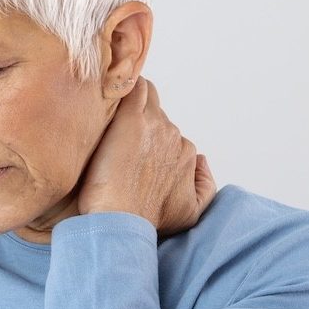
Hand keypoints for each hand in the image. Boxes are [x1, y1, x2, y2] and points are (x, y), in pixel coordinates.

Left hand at [76, 76, 217, 238]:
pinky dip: (122, 87)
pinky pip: (134, 88)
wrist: (123, 221)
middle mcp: (174, 136)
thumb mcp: (190, 212)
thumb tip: (202, 160)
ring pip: (144, 97)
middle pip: (154, 114)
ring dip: (127, 101)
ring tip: (105, 108)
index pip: (165, 133)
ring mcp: (155, 125)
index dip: (144, 137)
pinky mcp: (132, 120)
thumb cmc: (147, 221)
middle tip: (111, 128)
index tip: (126, 145)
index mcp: (185, 153)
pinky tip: (106, 92)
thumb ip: (203, 186)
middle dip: (135, 119)